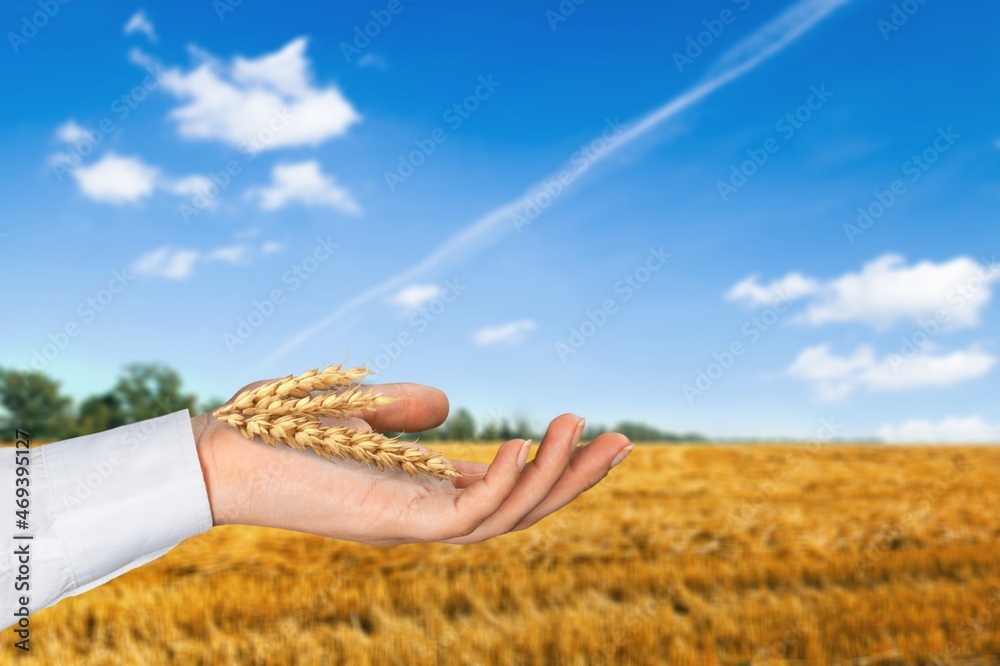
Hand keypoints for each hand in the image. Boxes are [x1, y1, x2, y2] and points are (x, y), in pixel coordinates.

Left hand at [190, 382, 632, 545]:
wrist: (218, 455)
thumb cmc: (280, 433)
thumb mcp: (359, 413)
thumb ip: (406, 410)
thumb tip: (449, 404)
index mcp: (423, 495)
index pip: (505, 490)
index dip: (554, 467)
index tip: (590, 429)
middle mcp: (425, 518)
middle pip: (521, 510)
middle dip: (575, 480)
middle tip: (622, 441)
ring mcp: (411, 525)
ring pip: (505, 518)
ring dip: (551, 477)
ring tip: (581, 428)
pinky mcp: (391, 523)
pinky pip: (465, 518)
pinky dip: (503, 484)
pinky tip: (525, 441)